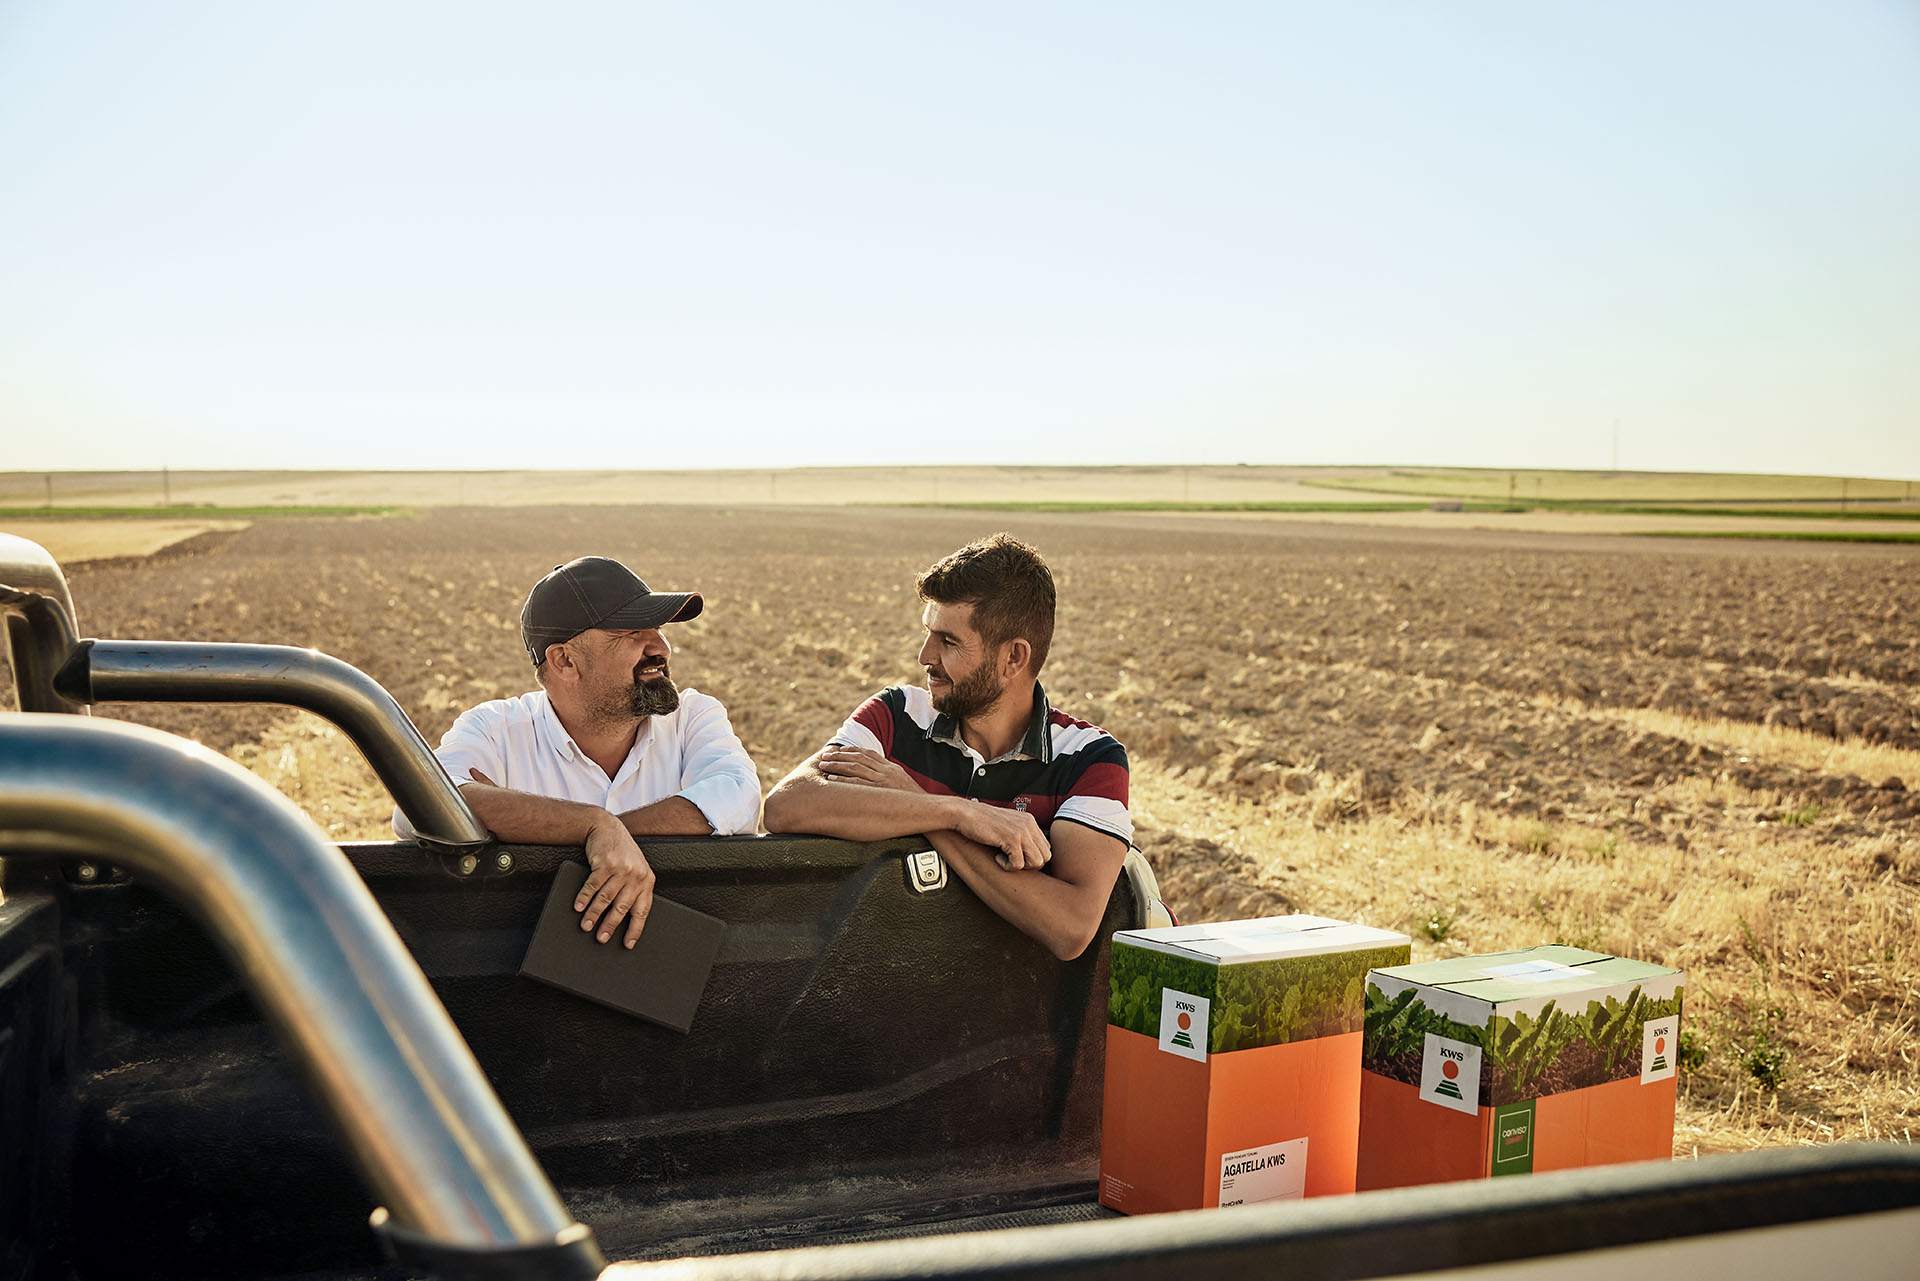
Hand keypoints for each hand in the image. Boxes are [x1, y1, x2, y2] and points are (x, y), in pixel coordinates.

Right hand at [578, 814, 655, 947]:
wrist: (607, 828)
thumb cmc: (621, 852)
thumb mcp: (635, 869)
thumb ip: (633, 888)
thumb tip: (622, 917)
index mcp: (646, 880)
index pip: (642, 910)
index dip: (635, 929)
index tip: (628, 944)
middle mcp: (636, 876)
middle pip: (622, 907)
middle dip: (610, 926)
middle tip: (601, 939)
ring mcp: (621, 869)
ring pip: (605, 898)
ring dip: (594, 915)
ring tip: (586, 926)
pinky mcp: (605, 863)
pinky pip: (593, 886)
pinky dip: (585, 898)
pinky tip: (579, 907)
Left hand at [817, 746, 920, 792]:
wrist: (924, 809)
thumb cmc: (910, 800)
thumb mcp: (901, 783)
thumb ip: (887, 776)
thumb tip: (872, 776)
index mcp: (890, 767)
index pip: (867, 753)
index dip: (851, 751)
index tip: (838, 751)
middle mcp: (885, 771)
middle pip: (858, 758)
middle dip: (839, 756)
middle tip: (824, 757)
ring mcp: (882, 780)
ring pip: (854, 768)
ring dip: (836, 765)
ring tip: (823, 766)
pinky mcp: (879, 791)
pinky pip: (856, 783)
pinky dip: (842, 780)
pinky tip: (830, 779)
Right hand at [953, 802, 1051, 870]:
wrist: (964, 813)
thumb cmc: (980, 821)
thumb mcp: (1006, 824)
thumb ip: (1020, 834)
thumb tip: (1029, 852)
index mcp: (1029, 820)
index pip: (1045, 847)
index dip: (1032, 857)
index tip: (1017, 857)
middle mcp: (1029, 824)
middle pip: (1045, 856)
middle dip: (1030, 865)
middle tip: (1012, 861)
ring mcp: (1021, 831)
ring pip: (1037, 861)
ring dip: (1020, 866)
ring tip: (1005, 859)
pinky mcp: (1011, 839)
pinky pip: (1018, 864)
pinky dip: (1007, 866)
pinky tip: (997, 857)